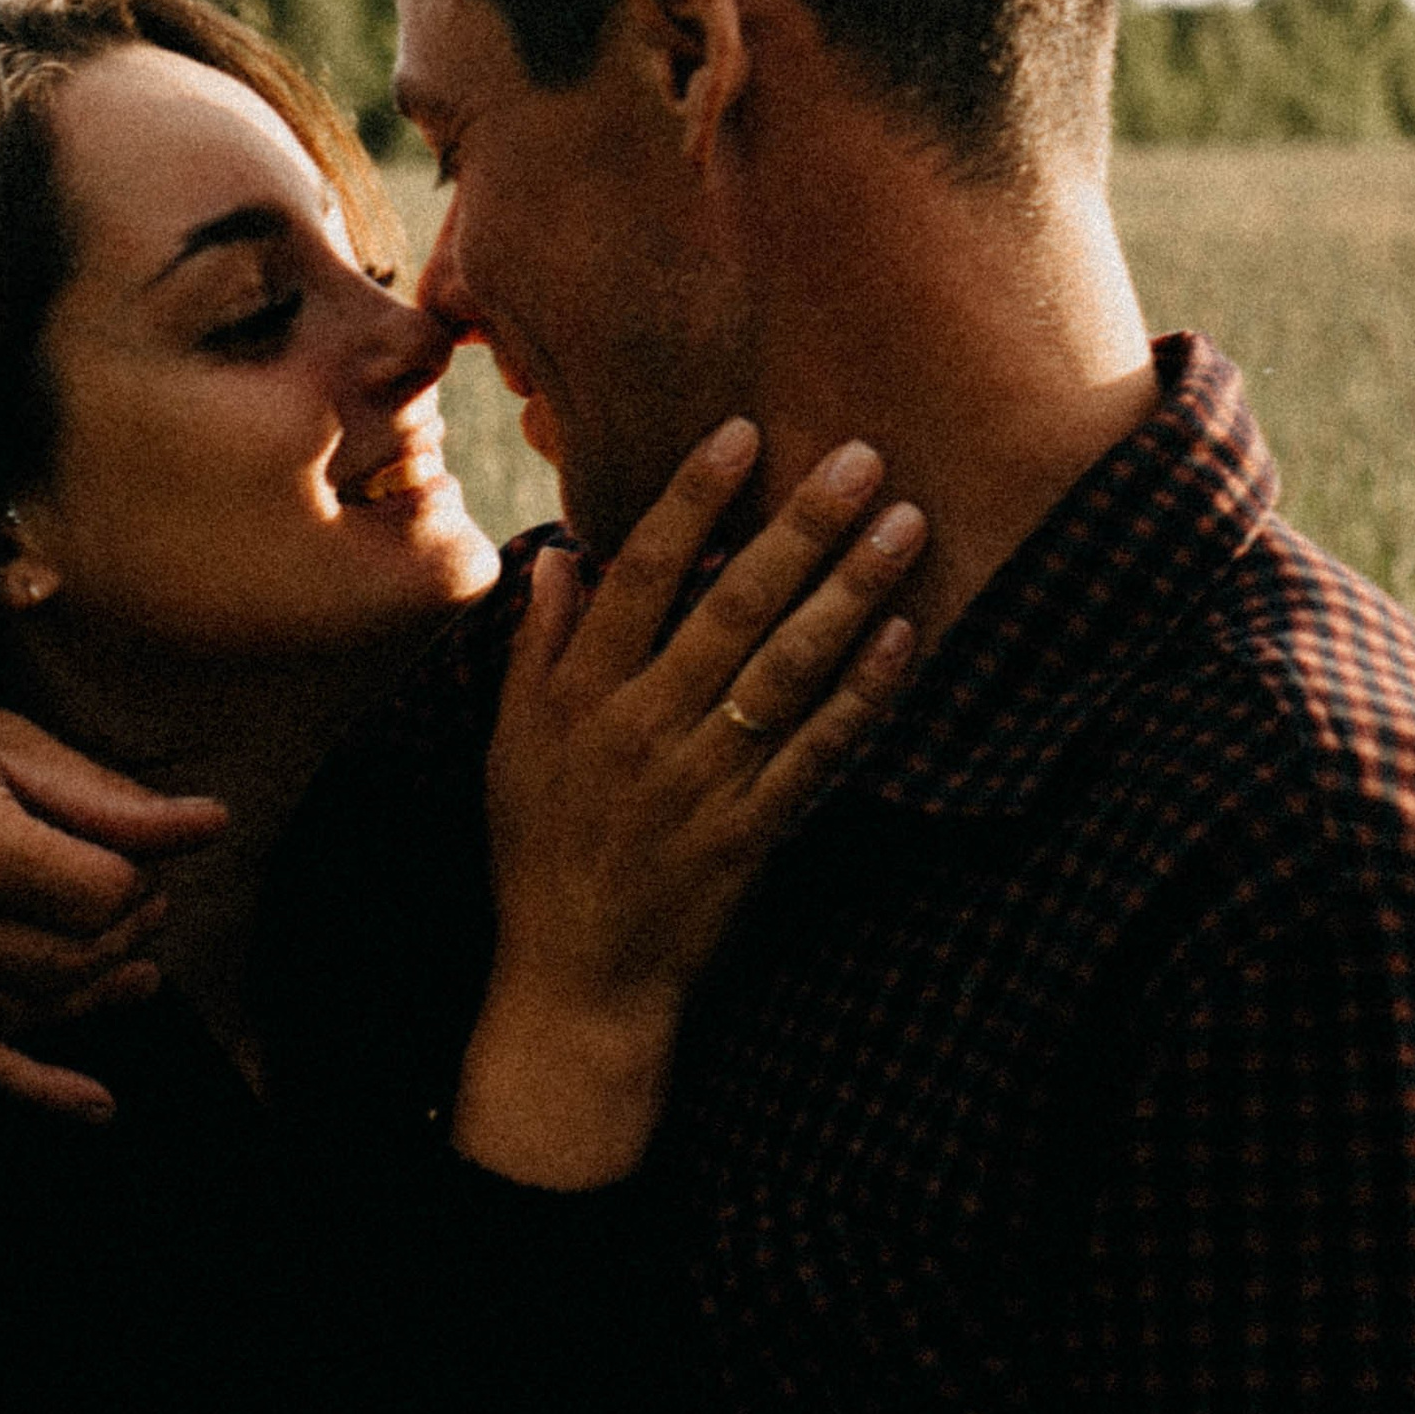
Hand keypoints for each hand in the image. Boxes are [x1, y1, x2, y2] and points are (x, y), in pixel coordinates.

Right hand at [0, 671, 227, 1120]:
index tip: (139, 854)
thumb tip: (212, 825)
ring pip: (34, 1009)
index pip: (105, 896)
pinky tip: (96, 1104)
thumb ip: (101, 794)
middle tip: (139, 896)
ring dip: (96, 990)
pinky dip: (37, 1090)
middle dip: (127, 930)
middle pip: (76, 958)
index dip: (141, 877)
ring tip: (132, 963)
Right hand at [454, 422, 922, 1186]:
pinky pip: (819, 751)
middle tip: (861, 454)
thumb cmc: (540, 850)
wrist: (578, 980)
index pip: (640, 572)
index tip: (744, 433)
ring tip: (903, 523)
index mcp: (581, 693)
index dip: (694, 500)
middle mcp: (643, 726)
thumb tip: (563, 554)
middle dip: (801, 524)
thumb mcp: (511, 743)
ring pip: (788, 667)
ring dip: (851, 590)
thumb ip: (538, 644)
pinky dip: (863, 693)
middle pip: (731, 605)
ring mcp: (704, 780)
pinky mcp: (754, 833)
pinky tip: (903, 636)